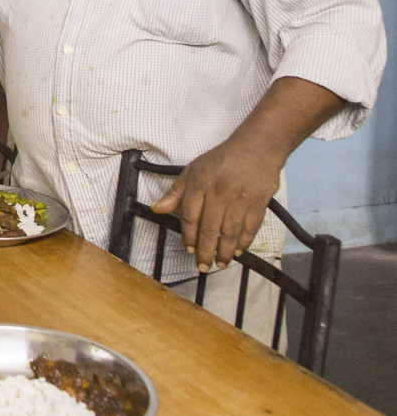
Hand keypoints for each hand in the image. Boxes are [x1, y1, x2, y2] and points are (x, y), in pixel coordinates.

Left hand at [150, 138, 281, 272]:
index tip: (188, 249)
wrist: (255, 149)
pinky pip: (249, 229)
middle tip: (203, 266)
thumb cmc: (221, 160)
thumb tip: (157, 208)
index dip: (188, 236)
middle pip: (209, 229)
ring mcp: (239, 199)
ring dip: (224, 252)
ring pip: (229, 233)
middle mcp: (218, 193)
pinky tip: (237, 251)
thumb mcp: (193, 171)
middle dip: (205, 252)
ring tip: (220, 263)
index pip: (190, 216)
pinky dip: (243, 243)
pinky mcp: (258, 204)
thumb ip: (176, 193)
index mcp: (199, 184)